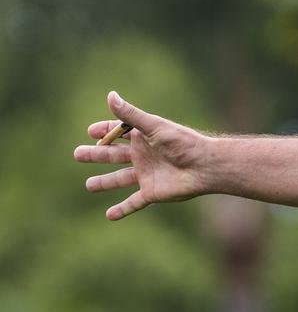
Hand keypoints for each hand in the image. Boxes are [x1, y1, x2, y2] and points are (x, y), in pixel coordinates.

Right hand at [74, 91, 210, 220]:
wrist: (205, 167)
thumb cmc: (183, 143)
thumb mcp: (154, 127)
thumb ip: (131, 115)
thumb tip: (110, 96)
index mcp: (143, 138)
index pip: (119, 133)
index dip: (104, 132)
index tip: (90, 132)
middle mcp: (143, 156)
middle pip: (114, 155)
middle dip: (97, 155)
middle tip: (77, 154)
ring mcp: (146, 175)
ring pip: (120, 179)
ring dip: (105, 182)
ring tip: (89, 185)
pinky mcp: (152, 193)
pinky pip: (134, 203)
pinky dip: (122, 209)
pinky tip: (109, 215)